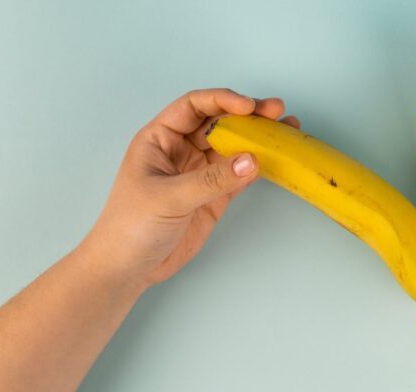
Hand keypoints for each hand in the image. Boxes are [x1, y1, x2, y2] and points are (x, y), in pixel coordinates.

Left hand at [80, 88, 299, 285]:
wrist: (129, 268)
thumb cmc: (131, 226)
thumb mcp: (168, 198)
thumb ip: (211, 180)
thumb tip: (251, 160)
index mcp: (160, 138)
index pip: (193, 107)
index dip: (221, 100)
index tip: (248, 107)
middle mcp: (181, 149)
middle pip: (219, 121)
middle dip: (247, 114)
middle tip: (275, 111)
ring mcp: (199, 172)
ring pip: (234, 145)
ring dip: (258, 137)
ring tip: (286, 128)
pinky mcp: (214, 194)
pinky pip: (240, 173)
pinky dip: (259, 166)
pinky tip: (277, 158)